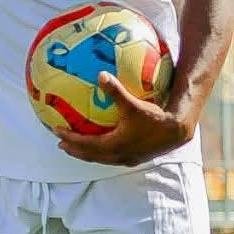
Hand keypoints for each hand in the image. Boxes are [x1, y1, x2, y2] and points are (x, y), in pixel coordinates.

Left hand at [54, 72, 192, 166]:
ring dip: (86, 153)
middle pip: (89, 155)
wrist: (177, 132)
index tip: (56, 130)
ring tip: (76, 147)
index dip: (69, 137)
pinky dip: (101, 152)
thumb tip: (100, 74)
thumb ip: (115, 91)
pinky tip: (104, 144)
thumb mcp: (132, 104)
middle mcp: (118, 155)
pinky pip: (112, 157)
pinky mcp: (136, 158)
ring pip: (101, 158)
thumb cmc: (155, 118)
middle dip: (74, 149)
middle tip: (60, 143)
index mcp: (113, 145)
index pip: (84, 144)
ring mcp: (127, 159)